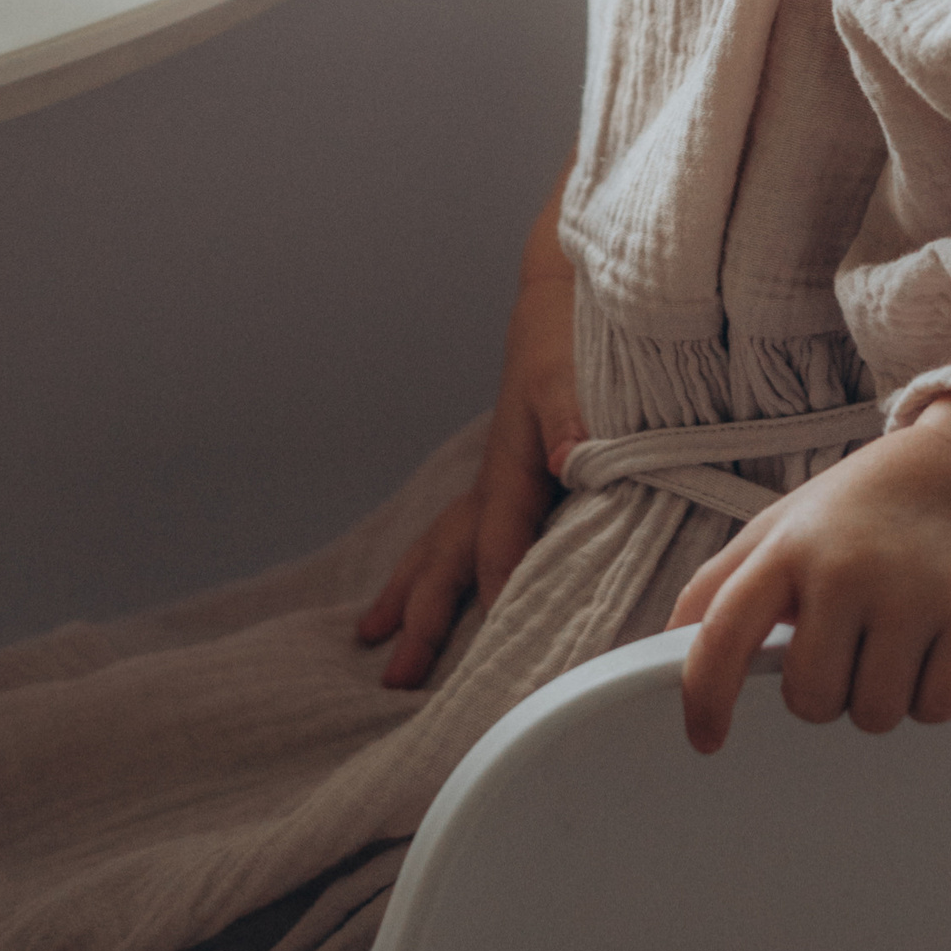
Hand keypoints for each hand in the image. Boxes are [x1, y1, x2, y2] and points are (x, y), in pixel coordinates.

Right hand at [357, 165, 581, 687]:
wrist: (569, 276)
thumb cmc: (576, 325)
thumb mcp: (578, 368)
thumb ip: (577, 416)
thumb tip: (571, 462)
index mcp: (515, 460)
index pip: (501, 539)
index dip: (499, 587)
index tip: (495, 645)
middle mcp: (498, 472)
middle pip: (450, 552)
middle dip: (424, 613)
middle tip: (395, 674)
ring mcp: (499, 467)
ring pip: (444, 539)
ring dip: (413, 588)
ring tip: (372, 634)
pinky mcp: (512, 459)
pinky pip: (467, 522)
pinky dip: (440, 557)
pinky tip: (437, 580)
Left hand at [665, 394, 950, 753]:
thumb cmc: (864, 505)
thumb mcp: (784, 524)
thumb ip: (723, 583)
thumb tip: (668, 646)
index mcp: (787, 546)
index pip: (723, 633)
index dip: (705, 697)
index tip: (707, 740)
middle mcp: (844, 567)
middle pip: (811, 698)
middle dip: (826, 690)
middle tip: (847, 648)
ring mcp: (909, 590)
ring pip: (873, 712)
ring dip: (879, 697)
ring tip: (892, 643)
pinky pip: (934, 706)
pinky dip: (932, 696)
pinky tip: (934, 648)